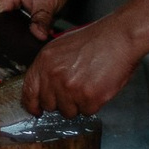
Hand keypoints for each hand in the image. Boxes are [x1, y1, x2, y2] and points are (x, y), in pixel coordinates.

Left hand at [20, 17, 144, 116]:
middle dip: (61, 102)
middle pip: (49, 105)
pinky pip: (86, 112)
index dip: (32, 104)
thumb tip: (42, 87)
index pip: (29, 91)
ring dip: (78, 104)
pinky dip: (94, 104)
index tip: (36, 109)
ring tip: (89, 85)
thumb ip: (49, 67)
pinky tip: (98, 87)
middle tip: (75, 89)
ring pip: (68, 111)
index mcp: (45, 61)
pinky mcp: (89, 98)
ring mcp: (71, 88)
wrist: (120, 37)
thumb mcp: (62, 47)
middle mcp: (54, 76)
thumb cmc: (96, 39)